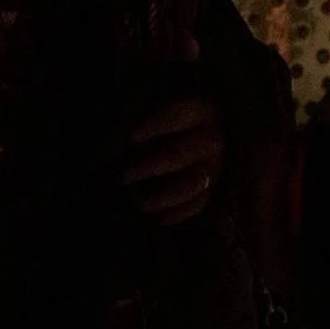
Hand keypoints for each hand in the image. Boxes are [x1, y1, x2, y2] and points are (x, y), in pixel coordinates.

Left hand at [120, 94, 223, 224]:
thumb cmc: (155, 119)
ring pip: (195, 183)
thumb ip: (129, 123)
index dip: (156, 125)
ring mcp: (215, 165)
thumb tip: (114, 147)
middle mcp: (211, 139)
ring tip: (141, 205)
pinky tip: (159, 218)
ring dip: (166, 195)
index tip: (132, 136)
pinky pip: (200, 204)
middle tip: (125, 175)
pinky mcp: (212, 187)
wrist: (179, 137)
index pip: (178, 114)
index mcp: (198, 110)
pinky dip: (179, 213)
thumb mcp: (142, 110)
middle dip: (152, 165)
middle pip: (184, 152)